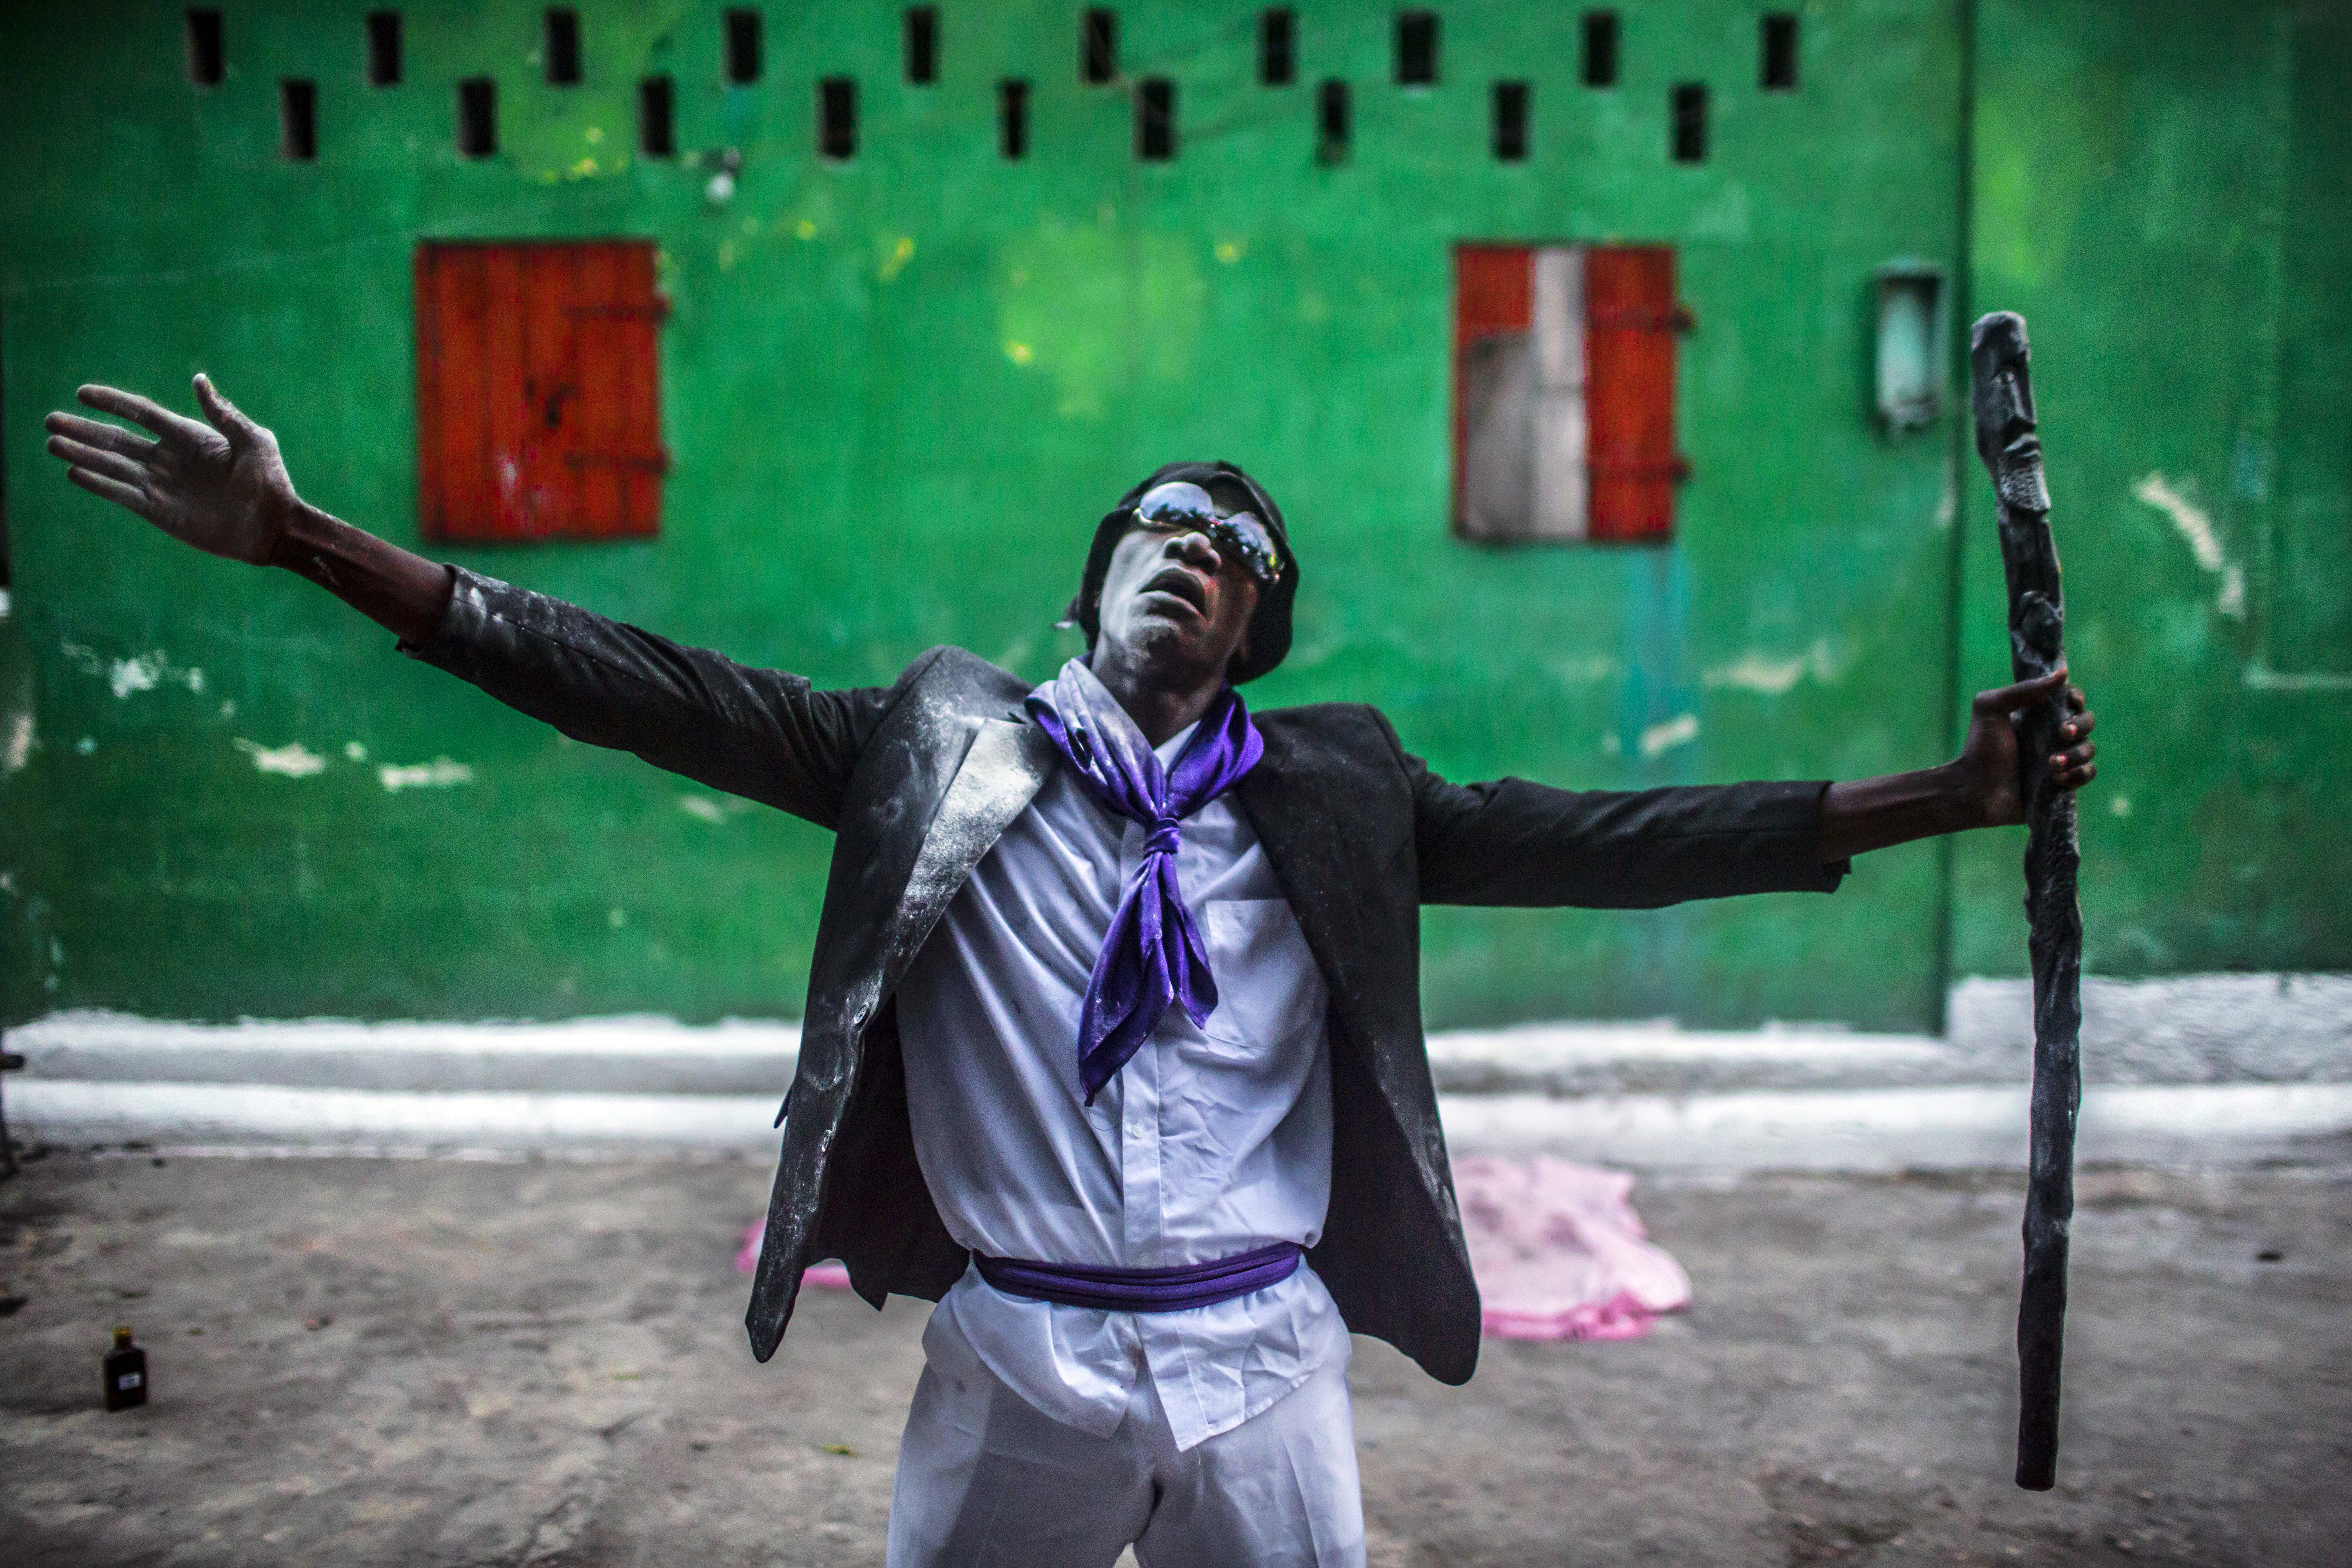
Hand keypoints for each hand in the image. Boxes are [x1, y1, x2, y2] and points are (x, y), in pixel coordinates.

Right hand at [44, 375, 299, 564]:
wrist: (275, 527)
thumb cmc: (272, 482)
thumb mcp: (253, 442)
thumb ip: (223, 414)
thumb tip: (198, 380)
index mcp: (191, 437)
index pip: (142, 414)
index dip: (112, 402)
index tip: (82, 392)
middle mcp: (171, 459)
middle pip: (118, 439)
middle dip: (84, 430)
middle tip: (50, 420)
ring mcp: (163, 485)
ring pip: (113, 465)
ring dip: (82, 454)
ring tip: (52, 443)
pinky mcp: (160, 512)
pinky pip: (122, 494)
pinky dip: (98, 484)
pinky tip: (74, 472)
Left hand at [1953, 668, 2097, 827]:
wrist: (1975, 792)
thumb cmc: (1979, 749)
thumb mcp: (1991, 709)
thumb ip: (2023, 690)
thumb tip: (2062, 675)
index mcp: (2035, 716)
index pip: (2068, 700)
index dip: (2075, 698)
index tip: (2070, 702)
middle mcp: (2049, 736)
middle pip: (2086, 722)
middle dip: (2080, 725)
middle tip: (2062, 733)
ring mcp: (2058, 759)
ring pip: (2088, 748)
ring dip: (2077, 754)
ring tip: (2052, 764)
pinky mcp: (2062, 783)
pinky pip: (2087, 773)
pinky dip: (2078, 774)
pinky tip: (2058, 779)